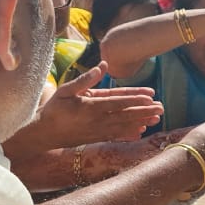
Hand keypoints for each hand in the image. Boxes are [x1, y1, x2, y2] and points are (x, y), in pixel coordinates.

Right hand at [10, 63, 162, 155]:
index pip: (118, 102)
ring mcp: (97, 131)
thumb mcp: (65, 90)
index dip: (135, 99)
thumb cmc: (54, 108)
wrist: (43, 133)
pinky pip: (115, 136)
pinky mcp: (96, 138)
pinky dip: (128, 134)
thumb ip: (85, 79)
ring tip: (156, 120)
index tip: (151, 97)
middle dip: (144, 111)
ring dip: (140, 122)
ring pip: (124, 126)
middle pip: (125, 115)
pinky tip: (140, 132)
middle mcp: (97, 120)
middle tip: (161, 108)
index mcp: (90, 106)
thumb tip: (103, 65)